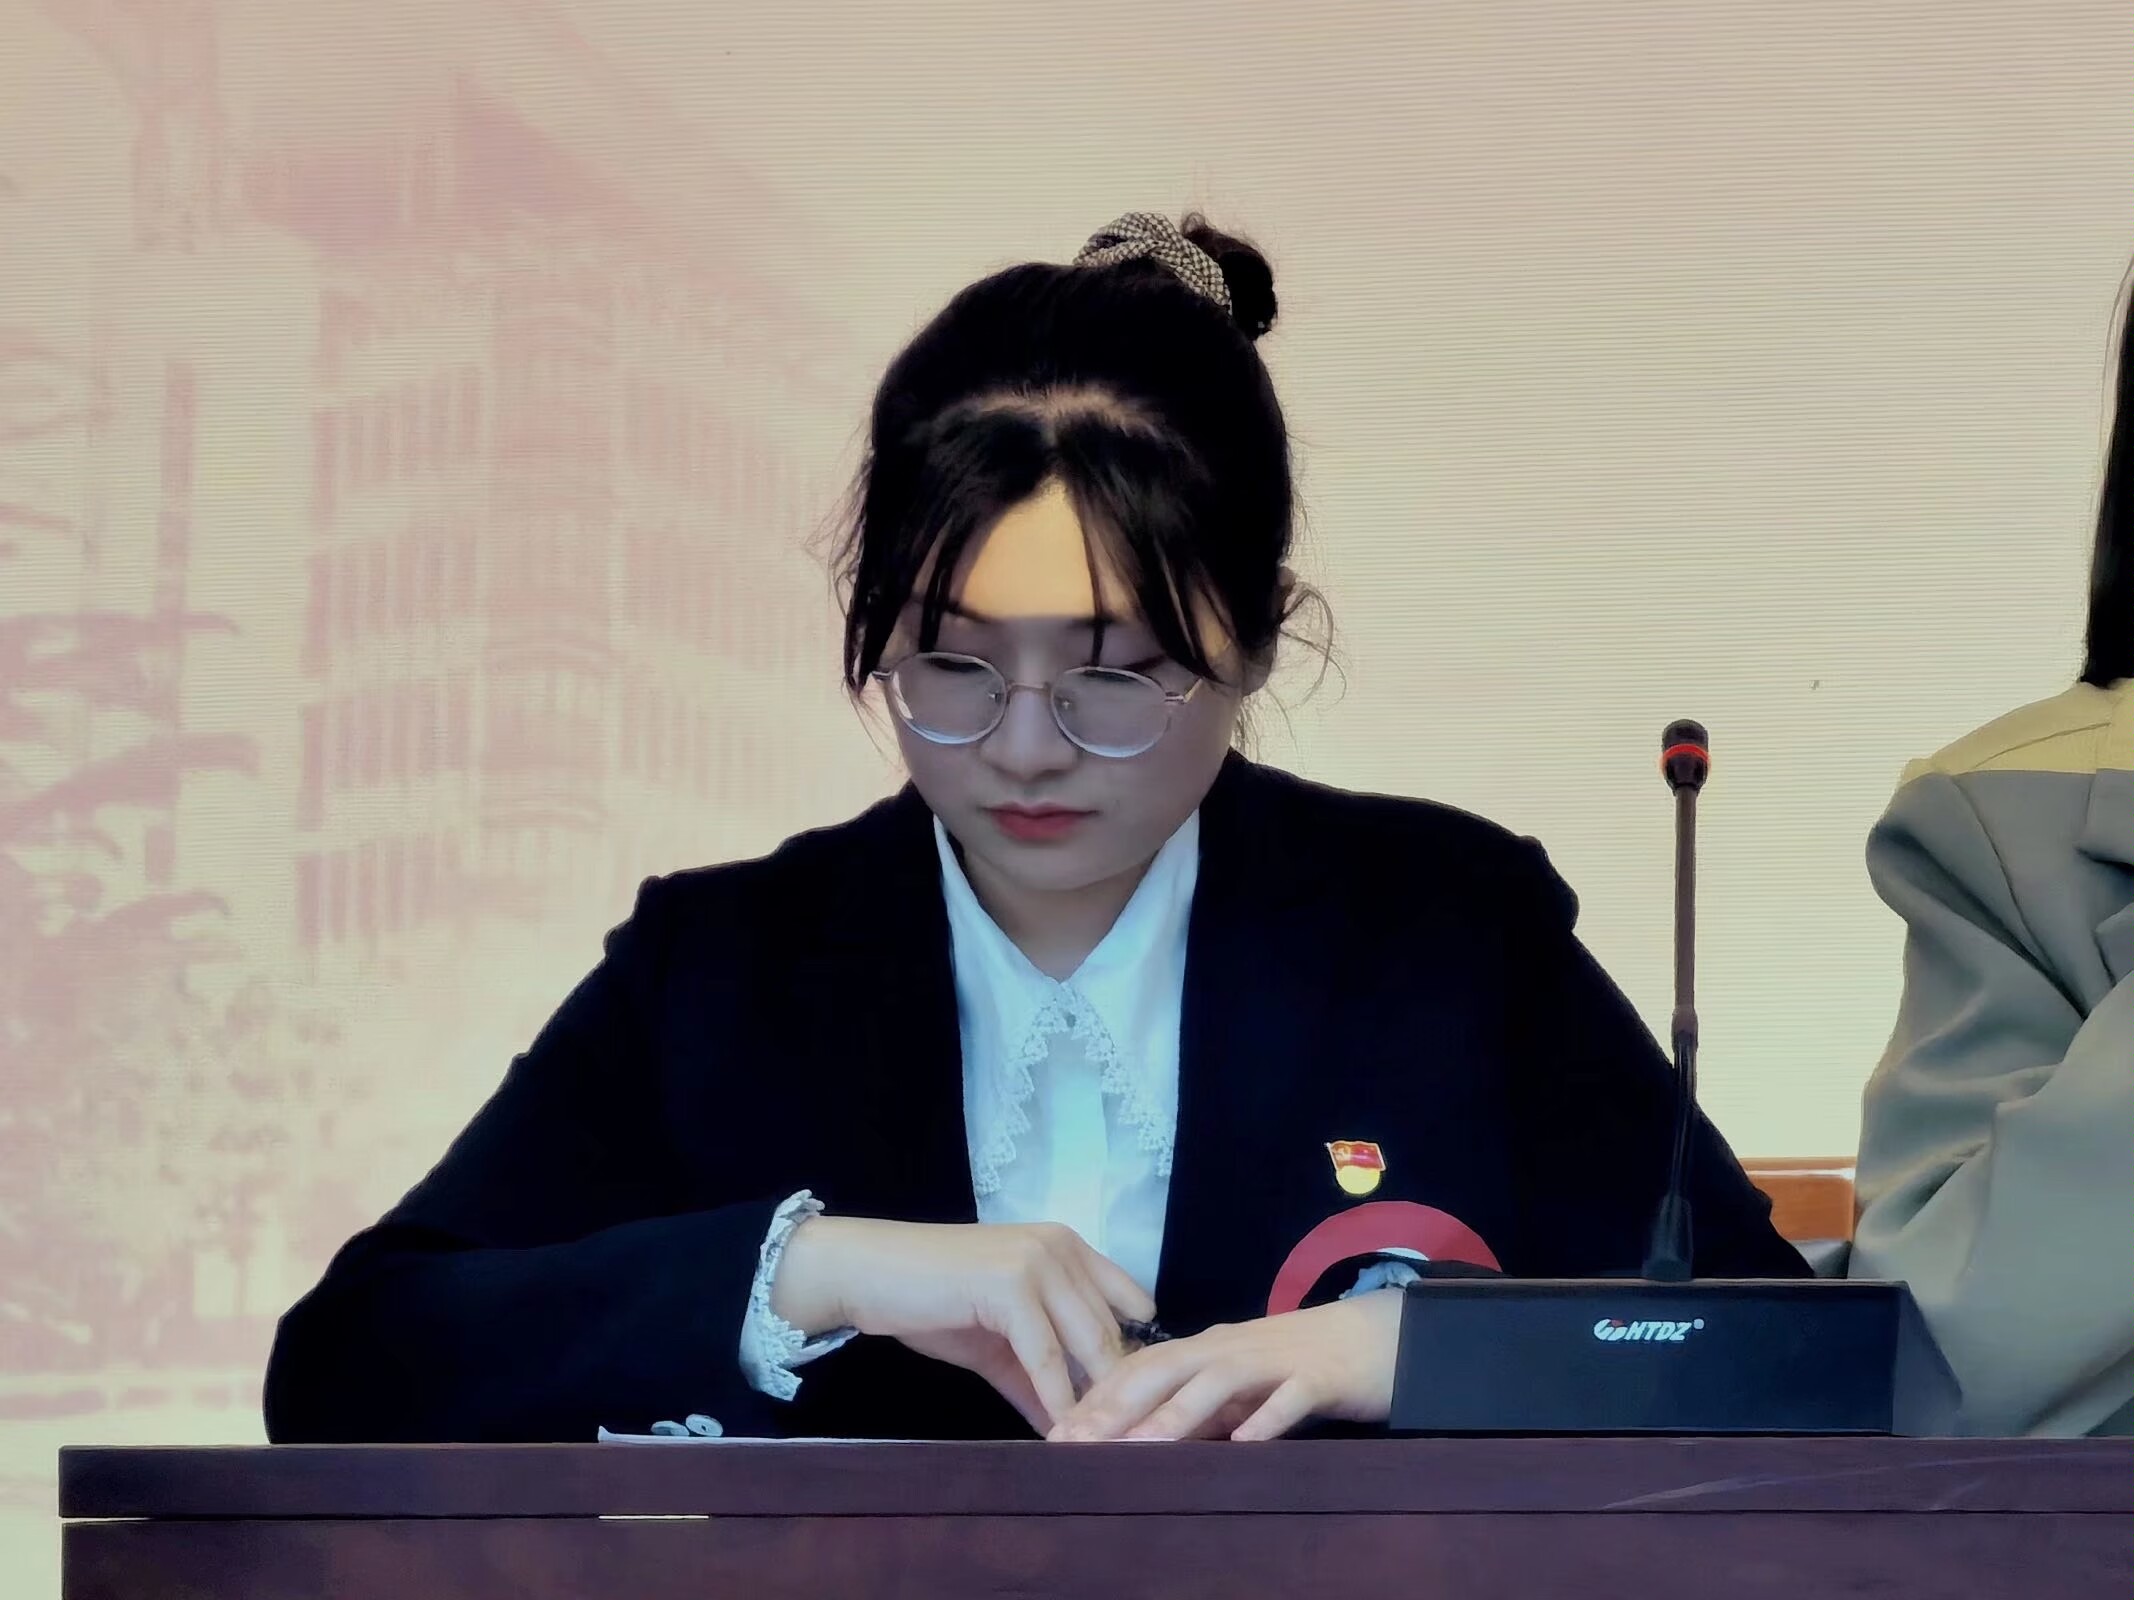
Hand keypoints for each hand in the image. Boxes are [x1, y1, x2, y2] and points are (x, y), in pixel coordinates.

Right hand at [773, 1217, 1154, 1431]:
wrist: (869, 1273)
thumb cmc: (931, 1301)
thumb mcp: (998, 1342)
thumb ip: (1039, 1376)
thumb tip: (1072, 1427)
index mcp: (1067, 1248)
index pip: (1129, 1302)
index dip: (1134, 1356)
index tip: (1137, 1407)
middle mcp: (1061, 1248)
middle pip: (1111, 1331)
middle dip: (1118, 1391)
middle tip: (1123, 1443)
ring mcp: (1038, 1263)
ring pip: (1088, 1344)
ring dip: (1095, 1402)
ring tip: (1099, 1448)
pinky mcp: (1011, 1286)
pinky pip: (1046, 1357)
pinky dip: (1057, 1400)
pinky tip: (1061, 1434)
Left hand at [1049, 1289, 1402, 1441]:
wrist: (1378, 1338)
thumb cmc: (1301, 1365)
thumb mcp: (1239, 1388)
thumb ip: (1197, 1408)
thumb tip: (1144, 1440)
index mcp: (1209, 1349)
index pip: (1142, 1367)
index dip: (1098, 1397)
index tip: (1057, 1431)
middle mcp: (1233, 1348)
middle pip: (1165, 1369)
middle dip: (1118, 1405)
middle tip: (1075, 1440)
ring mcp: (1275, 1360)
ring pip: (1218, 1382)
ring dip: (1178, 1413)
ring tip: (1141, 1445)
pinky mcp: (1318, 1378)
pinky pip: (1290, 1397)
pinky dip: (1267, 1417)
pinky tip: (1245, 1441)